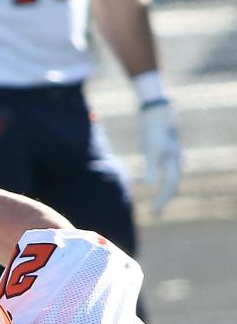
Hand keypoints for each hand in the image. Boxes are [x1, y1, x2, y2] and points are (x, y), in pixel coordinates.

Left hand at [140, 100, 181, 216]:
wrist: (156, 110)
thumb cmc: (153, 129)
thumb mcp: (151, 148)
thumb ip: (151, 167)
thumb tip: (148, 185)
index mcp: (174, 161)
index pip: (170, 186)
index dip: (162, 200)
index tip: (155, 213)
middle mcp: (176, 159)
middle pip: (173, 184)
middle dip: (165, 199)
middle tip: (156, 213)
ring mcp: (172, 154)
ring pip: (172, 178)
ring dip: (165, 191)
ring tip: (158, 203)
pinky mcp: (165, 150)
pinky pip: (167, 170)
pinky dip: (163, 180)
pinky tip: (156, 183)